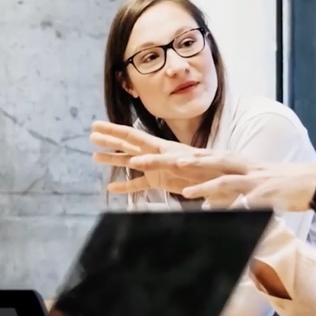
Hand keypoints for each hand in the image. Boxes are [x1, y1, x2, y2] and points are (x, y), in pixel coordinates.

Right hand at [90, 120, 247, 195]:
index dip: (114, 131)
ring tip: (94, 157)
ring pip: (129, 162)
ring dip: (113, 159)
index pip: (133, 137)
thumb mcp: (195, 165)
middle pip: (127, 144)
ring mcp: (155, 167)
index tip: (97, 126)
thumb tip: (169, 161)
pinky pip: (138, 185)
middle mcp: (155, 154)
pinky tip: (111, 189)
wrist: (224, 180)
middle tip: (91, 133)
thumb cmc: (211, 170)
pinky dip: (126, 186)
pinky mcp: (159, 182)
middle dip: (109, 138)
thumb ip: (180, 164)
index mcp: (162, 147)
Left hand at [179, 161, 315, 211]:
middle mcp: (246, 168)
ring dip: (206, 186)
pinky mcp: (268, 194)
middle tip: (169, 162)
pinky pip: (247, 202)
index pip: (211, 156)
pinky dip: (234, 208)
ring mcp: (256, 180)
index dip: (189, 155)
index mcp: (242, 163)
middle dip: (188, 162)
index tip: (166, 154)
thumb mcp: (257, 181)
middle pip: (212, 161)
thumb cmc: (285, 184)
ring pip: (226, 180)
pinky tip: (222, 213)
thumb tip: (216, 202)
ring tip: (186, 192)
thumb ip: (236, 188)